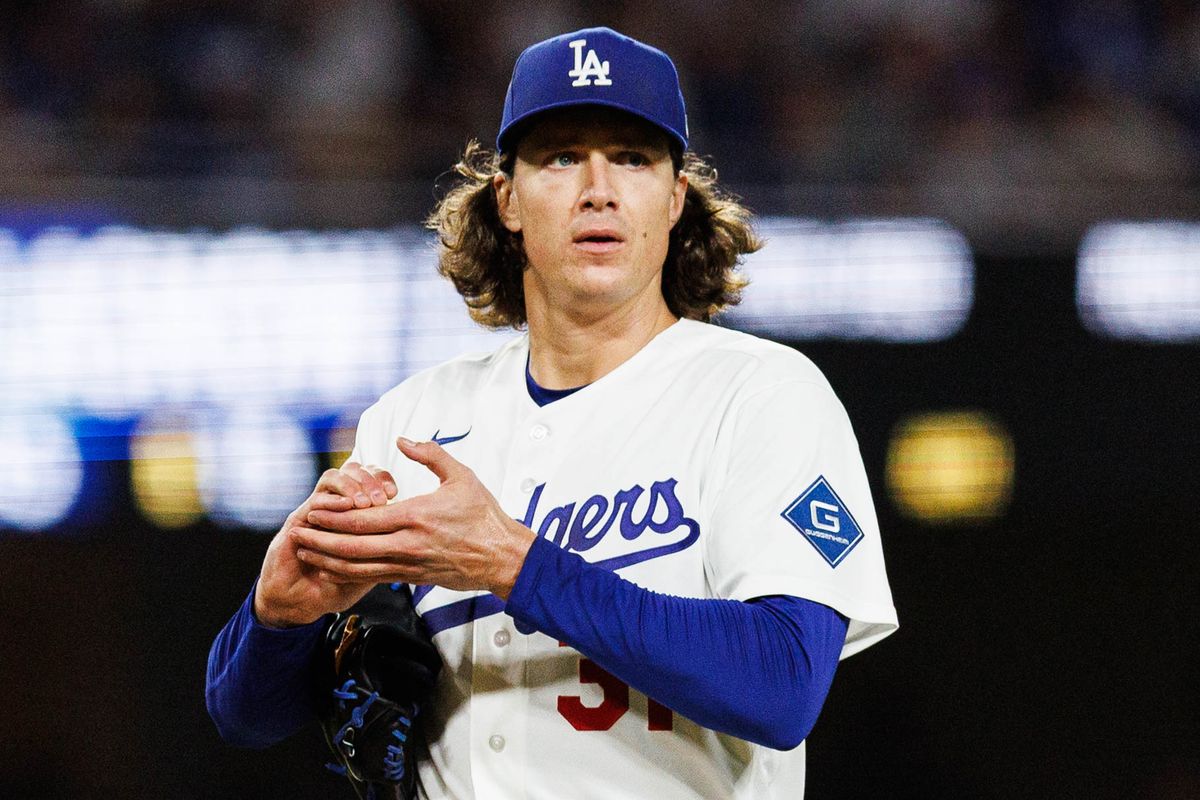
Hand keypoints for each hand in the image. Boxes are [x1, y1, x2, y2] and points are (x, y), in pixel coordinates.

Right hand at [253, 462, 398, 628]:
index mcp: (354, 512)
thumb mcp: (372, 570)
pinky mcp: (298, 521)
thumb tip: (414, 540)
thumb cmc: (337, 586)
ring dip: (350, 485)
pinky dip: (332, 499)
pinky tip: (345, 506)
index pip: (372, 477)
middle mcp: (335, 505)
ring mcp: (317, 511)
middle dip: (369, 478)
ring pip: (334, 477)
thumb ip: (389, 552)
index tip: (394, 492)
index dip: (383, 479)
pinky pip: (315, 499)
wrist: (299, 601)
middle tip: (381, 496)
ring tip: (363, 501)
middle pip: (353, 470)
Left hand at [294, 437, 536, 599]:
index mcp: (415, 516)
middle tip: (296, 533)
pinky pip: (373, 578)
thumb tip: (402, 441)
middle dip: (319, 540)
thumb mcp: (461, 476)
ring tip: (305, 553)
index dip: (332, 516)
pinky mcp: (412, 577)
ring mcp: (408, 564)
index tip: (312, 509)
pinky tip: (333, 568)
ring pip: (357, 567)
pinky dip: (348, 573)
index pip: (362, 518)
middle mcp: (407, 544)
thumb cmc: (484, 515)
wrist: (503, 557)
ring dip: (327, 560)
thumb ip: (429, 455)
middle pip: (352, 546)